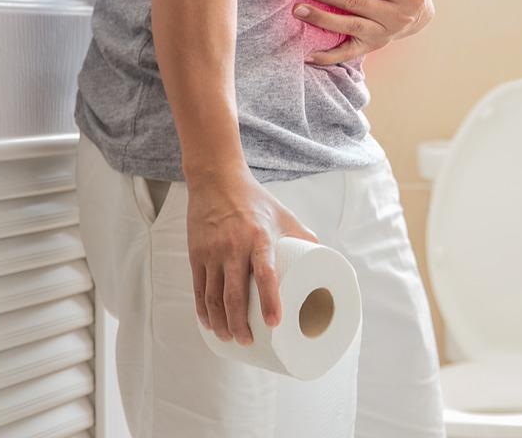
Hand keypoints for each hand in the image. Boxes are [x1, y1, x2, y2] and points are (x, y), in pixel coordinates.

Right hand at [186, 168, 317, 344]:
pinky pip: (198, 288)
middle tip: (248, 341)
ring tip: (230, 338)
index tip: (274, 323)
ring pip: (213, 296)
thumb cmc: (256, 200)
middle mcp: (234, 247)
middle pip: (234, 295)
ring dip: (221, 322)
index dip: (270, 300)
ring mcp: (212, 252)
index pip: (265, 274)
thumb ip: (304, 238)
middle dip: (240, 324)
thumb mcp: (284, 215)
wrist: (217, 180)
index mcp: (260, 238)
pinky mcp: (196, 254)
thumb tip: (324, 263)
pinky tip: (209, 323)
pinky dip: (203, 310)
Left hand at [293, 0, 434, 64]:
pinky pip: (349, 53)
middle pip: (355, 2)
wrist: (419, 16)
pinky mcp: (372, 47)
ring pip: (350, 26)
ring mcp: (384, 34)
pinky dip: (328, 56)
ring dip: (321, 18)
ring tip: (298, 10)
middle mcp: (397, 16)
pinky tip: (308, 56)